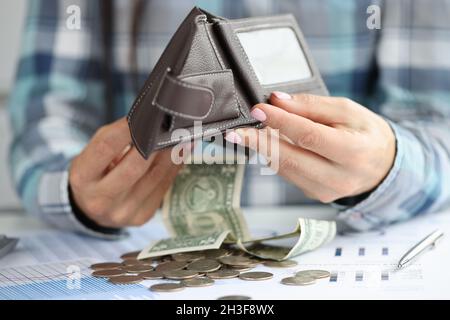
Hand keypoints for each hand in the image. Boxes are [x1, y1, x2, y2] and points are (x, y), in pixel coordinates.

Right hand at [69, 117, 183, 227]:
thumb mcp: (92, 153)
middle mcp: (100, 199)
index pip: (106, 147)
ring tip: (182, 137)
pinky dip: (174, 168)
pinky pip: (163, 188)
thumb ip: (116, 137)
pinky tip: (181, 154)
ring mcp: (122, 213)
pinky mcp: (141, 217)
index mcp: (82, 177)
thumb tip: (150, 122)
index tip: (144, 115)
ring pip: (154, 177)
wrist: (91, 208)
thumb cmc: (96, 172)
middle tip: (171, 127)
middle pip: (134, 167)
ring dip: (171, 155)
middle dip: (155, 144)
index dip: (127, 130)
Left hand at [226, 92, 395, 202]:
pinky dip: (275, 157)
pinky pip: (288, 174)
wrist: (382, 165)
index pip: (308, 136)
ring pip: (284, 168)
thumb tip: (277, 100)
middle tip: (235, 130)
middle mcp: (339, 178)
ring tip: (247, 133)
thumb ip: (312, 106)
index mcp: (353, 153)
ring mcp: (325, 191)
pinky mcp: (315, 194)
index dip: (280, 121)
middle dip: (258, 142)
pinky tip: (267, 144)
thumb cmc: (365, 133)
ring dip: (263, 150)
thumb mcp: (347, 111)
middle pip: (289, 158)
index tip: (258, 109)